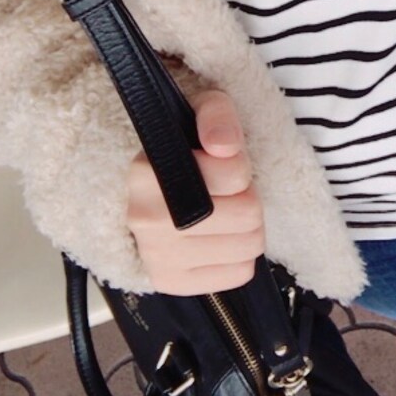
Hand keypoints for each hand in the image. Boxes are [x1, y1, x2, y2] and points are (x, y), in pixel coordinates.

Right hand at [125, 89, 263, 294]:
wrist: (147, 194)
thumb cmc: (181, 152)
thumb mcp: (198, 112)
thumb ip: (216, 115)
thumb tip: (224, 146)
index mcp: (146, 174)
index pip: (233, 173)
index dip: (239, 164)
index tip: (219, 161)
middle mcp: (147, 220)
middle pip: (248, 213)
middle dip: (246, 197)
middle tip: (226, 191)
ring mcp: (157, 257)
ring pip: (249, 245)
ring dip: (245, 227)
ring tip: (223, 212)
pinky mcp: (171, 283)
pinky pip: (240, 273)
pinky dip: (238, 256)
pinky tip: (219, 238)